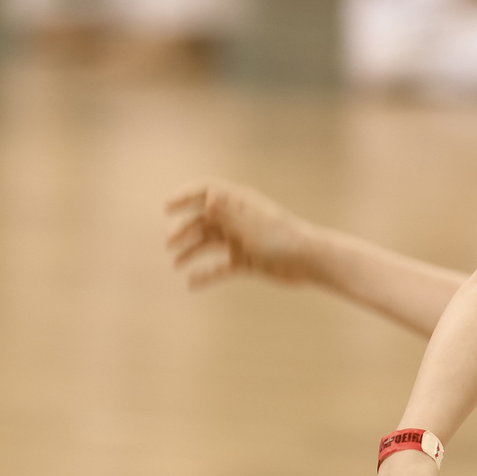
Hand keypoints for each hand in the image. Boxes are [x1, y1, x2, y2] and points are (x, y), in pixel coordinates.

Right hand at [165, 183, 319, 287]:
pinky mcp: (246, 261)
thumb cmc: (283, 239)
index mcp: (240, 203)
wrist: (309, 262)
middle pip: (204, 220)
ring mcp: (241, 240)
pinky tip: (192, 283)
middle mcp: (238, 219)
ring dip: (191, 251)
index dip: (186, 197)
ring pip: (209, 243)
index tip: (167, 207)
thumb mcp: (250, 227)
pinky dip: (207, 274)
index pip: (208, 192)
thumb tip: (207, 198)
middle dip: (184, 230)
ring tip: (176, 263)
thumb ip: (227, 214)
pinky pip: (220, 266)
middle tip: (170, 244)